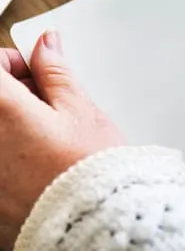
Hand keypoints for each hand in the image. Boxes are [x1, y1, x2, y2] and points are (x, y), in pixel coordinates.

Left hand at [0, 30, 123, 247]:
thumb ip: (56, 72)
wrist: (94, 221)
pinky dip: (14, 149)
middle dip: (14, 91)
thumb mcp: (80, 110)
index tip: (34, 70)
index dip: (14, 61)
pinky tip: (38, 159)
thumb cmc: (91, 168)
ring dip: (14, 121)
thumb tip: (46, 45)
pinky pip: (2, 155)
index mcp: (1, 109)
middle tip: (48, 103)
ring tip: (47, 136)